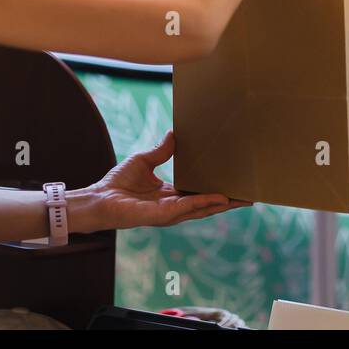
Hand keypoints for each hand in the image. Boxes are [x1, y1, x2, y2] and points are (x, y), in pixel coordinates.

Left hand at [70, 131, 248, 230]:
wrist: (99, 198)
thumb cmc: (117, 182)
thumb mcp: (144, 160)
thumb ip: (161, 150)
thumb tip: (173, 133)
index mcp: (170, 195)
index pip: (198, 193)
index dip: (216, 190)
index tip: (234, 183)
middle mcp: (174, 206)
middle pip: (207, 205)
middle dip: (228, 201)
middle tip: (249, 196)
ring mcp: (170, 213)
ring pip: (203, 209)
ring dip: (224, 204)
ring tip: (243, 199)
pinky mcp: (164, 215)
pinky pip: (189, 208)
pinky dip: (206, 203)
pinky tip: (222, 198)